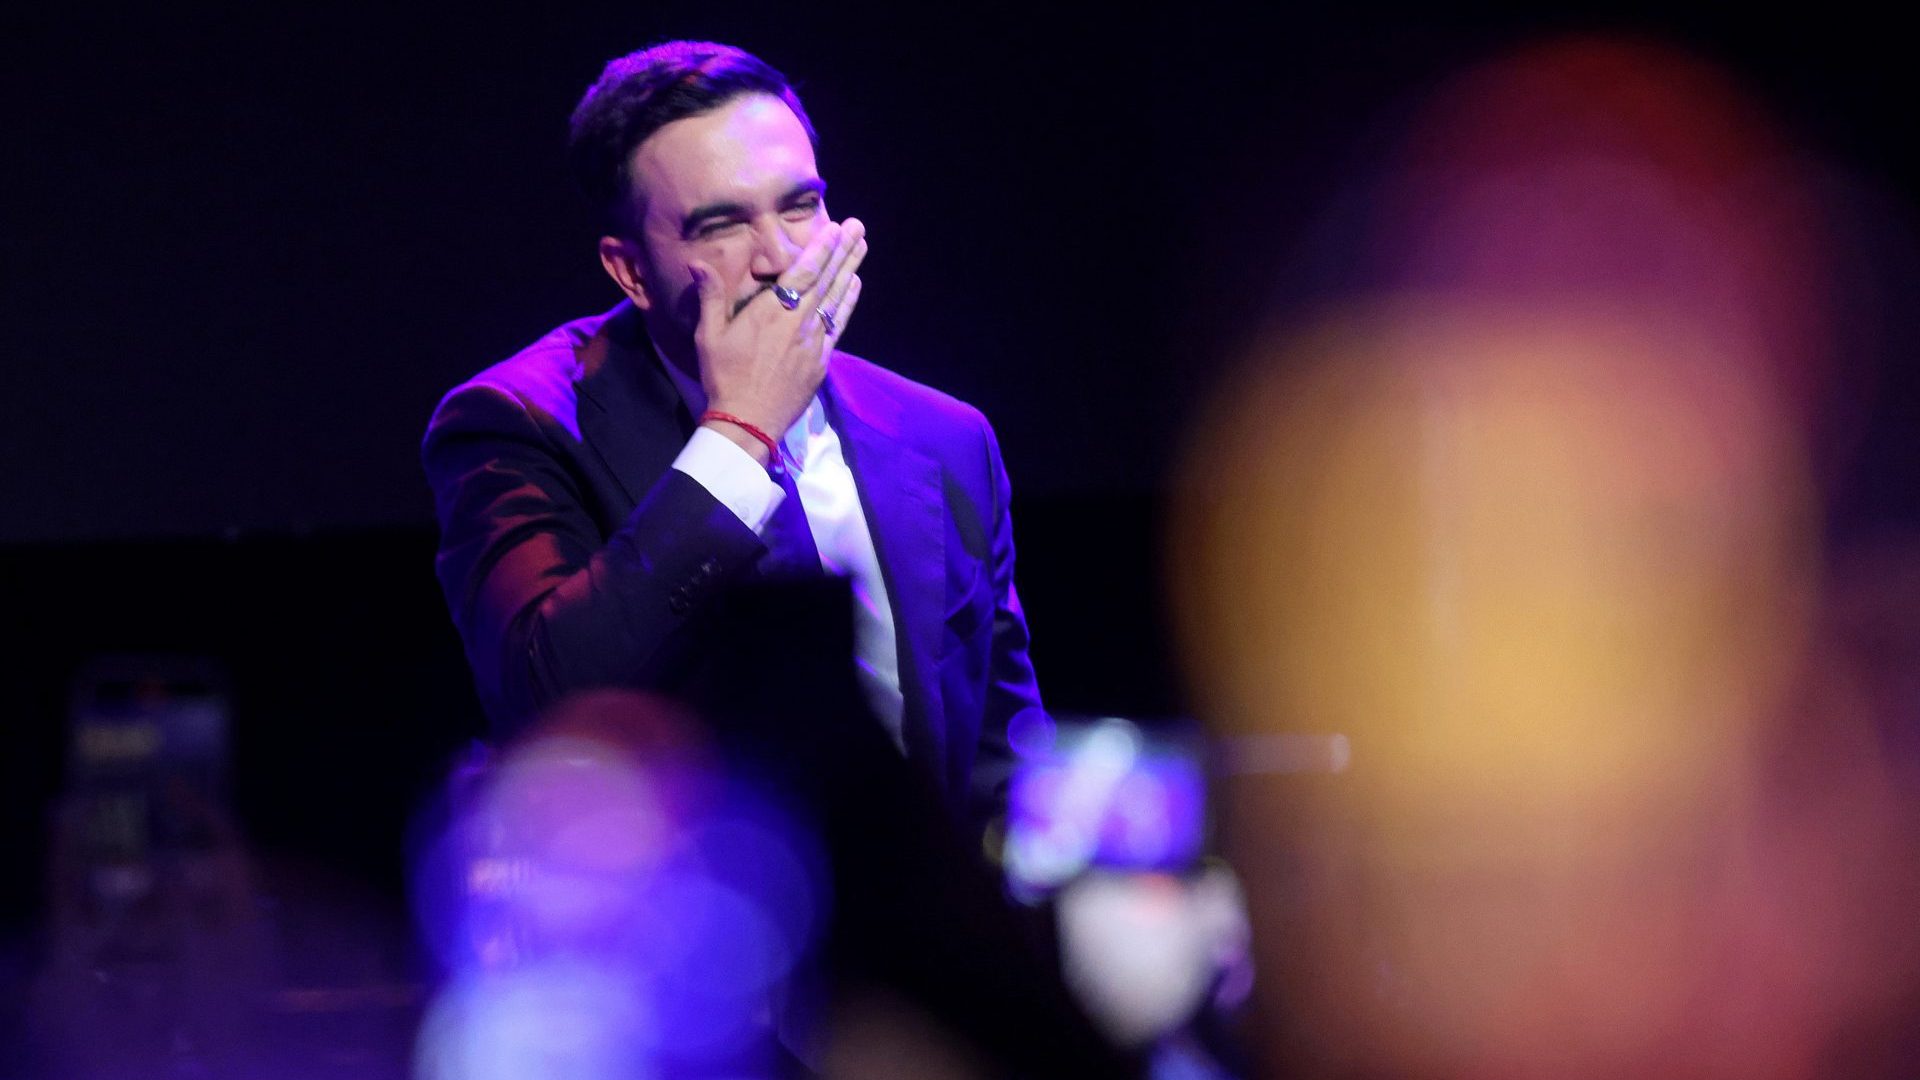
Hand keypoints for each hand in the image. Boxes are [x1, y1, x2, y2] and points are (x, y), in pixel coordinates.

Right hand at [690, 218, 867, 452]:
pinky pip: (838, 324)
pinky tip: (854, 285)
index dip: (821, 248)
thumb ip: (710, 296)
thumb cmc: (723, 377)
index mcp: (771, 312)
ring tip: (862, 245)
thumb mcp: (708, 335)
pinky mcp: (821, 360)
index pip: (802, 272)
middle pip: (825, 279)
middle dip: (843, 250)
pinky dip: (847, 302)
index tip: (835, 228)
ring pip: (836, 298)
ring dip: (850, 269)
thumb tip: (697, 262)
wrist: (747, 422)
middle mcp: (798, 321)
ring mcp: (813, 341)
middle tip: (858, 226)